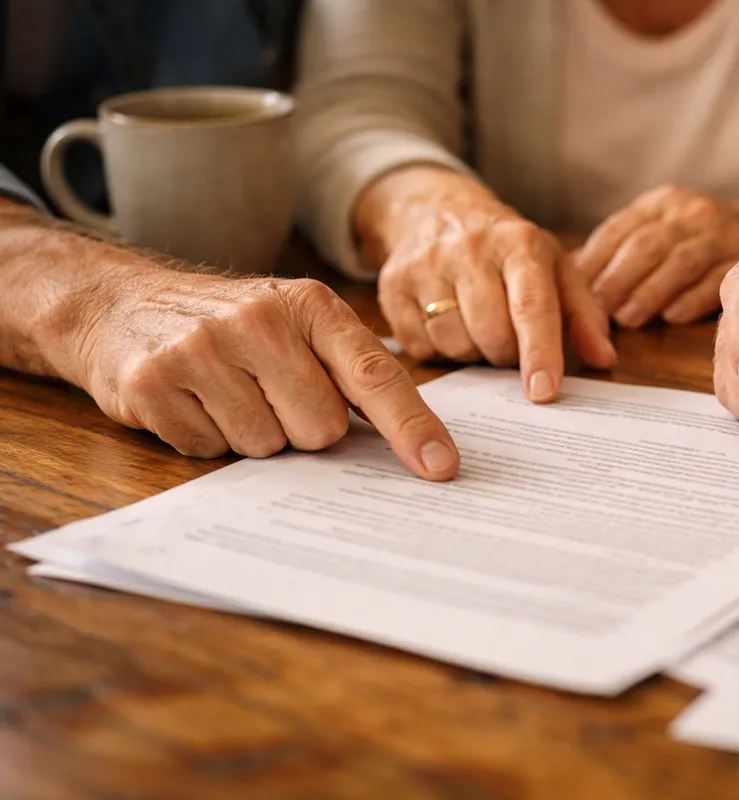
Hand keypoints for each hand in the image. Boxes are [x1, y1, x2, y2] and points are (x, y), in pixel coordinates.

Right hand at [57, 264, 459, 479]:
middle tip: (268, 393)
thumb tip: (414, 442)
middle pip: (321, 429)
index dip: (411, 427)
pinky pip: (210, 451)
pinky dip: (206, 437)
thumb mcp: (295, 324)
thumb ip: (347, 370)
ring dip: (252, 434)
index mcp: (309, 305)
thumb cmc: (230, 324)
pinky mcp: (154, 384)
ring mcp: (203, 350)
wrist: (120, 302)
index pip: (373, 376)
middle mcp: (259, 321)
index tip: (441, 467)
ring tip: (226, 393)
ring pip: (266, 446)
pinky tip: (192, 401)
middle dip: (302, 428)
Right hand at [359, 169, 614, 403]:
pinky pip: (420, 346)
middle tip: (509, 339)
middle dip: (506, 354)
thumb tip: (604, 360)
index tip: (543, 392)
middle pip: (492, 335)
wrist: (439, 210)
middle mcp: (471, 248)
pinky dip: (438, 348)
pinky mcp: (392, 284)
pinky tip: (447, 323)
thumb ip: (583, 315)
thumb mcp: (555, 269)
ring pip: (455, 344)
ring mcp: (426, 264)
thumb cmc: (509, 252)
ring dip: (472, 352)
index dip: (539, 353)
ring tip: (477, 326)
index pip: (531, 306)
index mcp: (520, 244)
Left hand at [575, 185, 738, 328]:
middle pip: (646, 246)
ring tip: (627, 320)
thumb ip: (620, 247)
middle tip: (596, 311)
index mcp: (661, 203)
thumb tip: (569, 271)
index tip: (574, 291)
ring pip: (679, 263)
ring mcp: (721, 234)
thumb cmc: (695, 237)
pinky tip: (672, 317)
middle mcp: (690, 213)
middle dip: (617, 280)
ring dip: (649, 293)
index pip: (619, 229)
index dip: (595, 262)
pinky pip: (717, 280)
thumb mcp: (658, 227)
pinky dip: (692, 299)